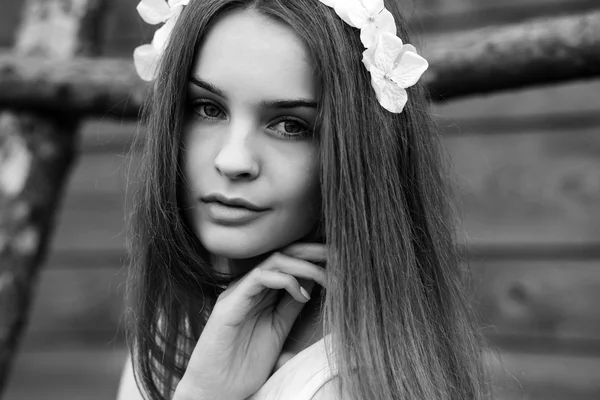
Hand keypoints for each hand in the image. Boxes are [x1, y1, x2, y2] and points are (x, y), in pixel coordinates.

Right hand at [174, 242, 326, 399]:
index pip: (288, 262)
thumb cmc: (244, 364)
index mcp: (260, 291)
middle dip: (312, 251)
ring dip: (304, 265)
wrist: (217, 389)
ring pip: (274, 261)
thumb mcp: (278, 328)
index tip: (339, 260)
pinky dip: (284, 280)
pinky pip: (259, 277)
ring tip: (326, 277)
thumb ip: (292, 305)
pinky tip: (302, 294)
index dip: (313, 257)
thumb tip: (313, 284)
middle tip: (337, 254)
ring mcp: (238, 292)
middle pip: (283, 254)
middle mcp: (249, 286)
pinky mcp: (229, 303)